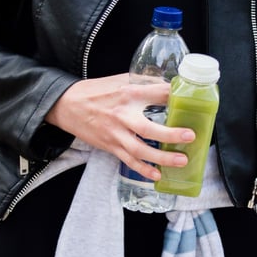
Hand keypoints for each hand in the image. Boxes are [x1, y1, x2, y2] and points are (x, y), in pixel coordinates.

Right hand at [45, 73, 193, 179]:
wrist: (66, 104)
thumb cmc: (96, 91)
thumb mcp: (120, 80)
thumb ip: (143, 83)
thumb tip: (169, 87)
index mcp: (128, 93)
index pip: (157, 94)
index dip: (174, 97)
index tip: (190, 101)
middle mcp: (122, 114)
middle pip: (149, 128)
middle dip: (171, 135)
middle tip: (190, 136)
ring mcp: (115, 133)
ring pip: (140, 150)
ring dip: (162, 158)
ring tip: (181, 160)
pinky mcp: (109, 145)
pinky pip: (128, 160)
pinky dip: (143, 169)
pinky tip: (157, 176)